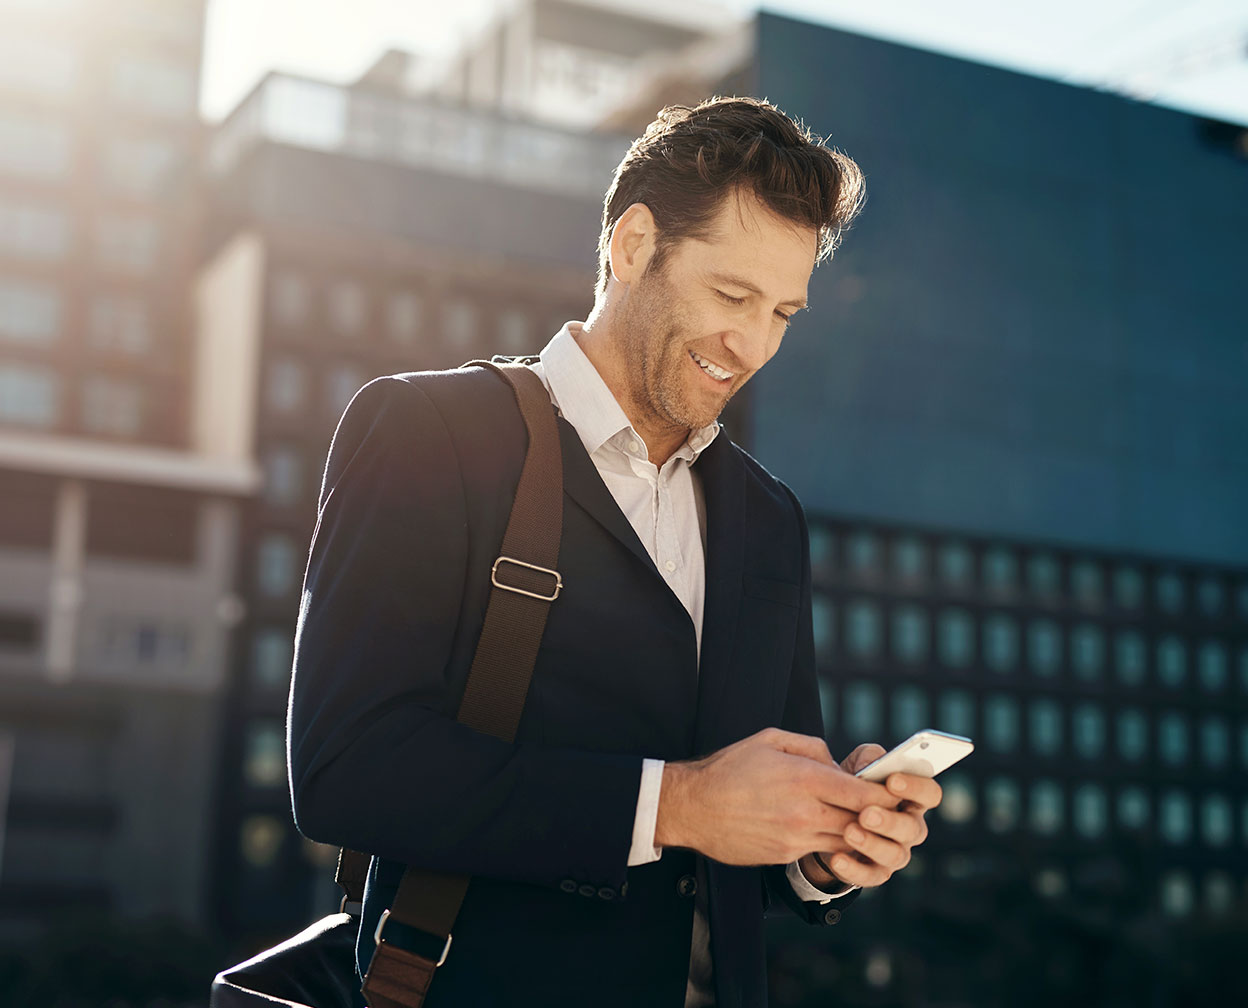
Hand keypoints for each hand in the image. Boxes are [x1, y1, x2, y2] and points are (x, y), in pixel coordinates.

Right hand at [655, 728, 896, 865]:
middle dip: (877, 815)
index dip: (885, 794)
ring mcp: (795, 838)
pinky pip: (818, 848)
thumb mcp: (770, 740)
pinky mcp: (784, 855)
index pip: (863, 793)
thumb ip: (811, 746)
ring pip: (844, 840)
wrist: (692, 807)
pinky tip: (821, 826)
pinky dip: (827, 839)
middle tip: (886, 807)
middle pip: (861, 820)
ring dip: (855, 831)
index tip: (895, 790)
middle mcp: (804, 811)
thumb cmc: (728, 768)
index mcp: (804, 778)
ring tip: (857, 818)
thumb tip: (836, 764)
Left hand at [799, 742, 942, 889]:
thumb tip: (871, 763)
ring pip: (895, 855)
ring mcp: (896, 852)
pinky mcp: (877, 872)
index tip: (892, 780)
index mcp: (913, 799)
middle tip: (866, 813)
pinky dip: (854, 869)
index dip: (916, 787)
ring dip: (872, 844)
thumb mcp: (859, 764)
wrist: (829, 815)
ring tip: (849, 831)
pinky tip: (837, 858)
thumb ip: (869, 758)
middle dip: (890, 821)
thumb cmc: (854, 784)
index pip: (930, 794)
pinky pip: (871, 876)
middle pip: (913, 828)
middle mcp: (911, 827)